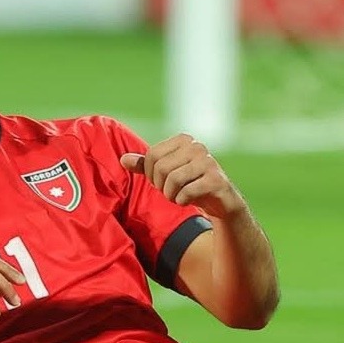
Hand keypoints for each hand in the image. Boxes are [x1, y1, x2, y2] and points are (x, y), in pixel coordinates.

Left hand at [119, 134, 245, 219]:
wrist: (220, 202)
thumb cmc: (189, 184)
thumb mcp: (165, 174)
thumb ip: (145, 165)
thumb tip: (123, 159)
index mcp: (184, 140)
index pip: (152, 155)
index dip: (151, 174)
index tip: (161, 182)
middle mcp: (197, 147)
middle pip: (161, 168)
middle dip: (161, 185)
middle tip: (171, 191)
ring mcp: (208, 162)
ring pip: (173, 180)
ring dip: (171, 195)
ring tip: (179, 195)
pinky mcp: (216, 180)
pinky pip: (186, 192)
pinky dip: (182, 201)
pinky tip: (189, 200)